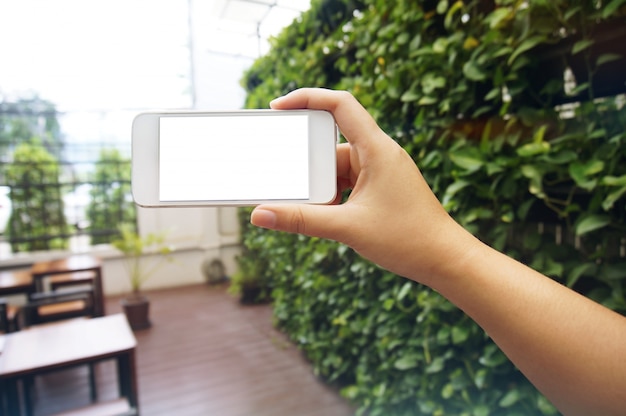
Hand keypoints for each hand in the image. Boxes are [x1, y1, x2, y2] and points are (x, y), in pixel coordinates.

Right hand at [251, 88, 475, 284]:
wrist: (446, 260)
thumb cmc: (408, 240)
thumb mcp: (347, 228)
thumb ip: (301, 220)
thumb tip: (260, 214)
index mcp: (378, 149)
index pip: (340, 104)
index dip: (307, 97)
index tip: (278, 107)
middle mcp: (380, 153)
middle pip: (332, 144)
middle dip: (310, 166)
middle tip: (293, 185)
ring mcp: (382, 170)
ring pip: (338, 167)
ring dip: (322, 186)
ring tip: (313, 209)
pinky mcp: (382, 187)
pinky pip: (349, 181)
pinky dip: (334, 195)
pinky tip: (328, 215)